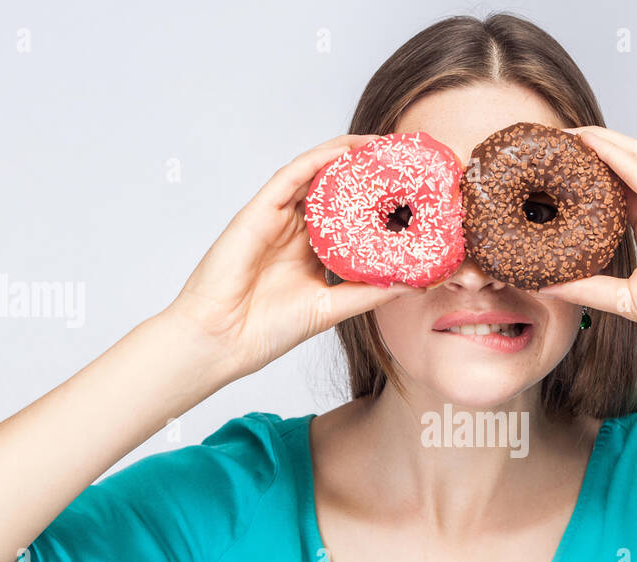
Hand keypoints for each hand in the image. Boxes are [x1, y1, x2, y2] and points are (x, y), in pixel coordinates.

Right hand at [166, 134, 421, 378]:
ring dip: (349, 156)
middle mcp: (294, 230)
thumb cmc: (266, 330)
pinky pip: (294, 174)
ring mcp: (276, 218)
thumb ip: (369, 293)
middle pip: (336, 190)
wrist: (222, 340)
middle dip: (368, 173)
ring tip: (385, 145)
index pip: (349, 218)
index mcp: (310, 253)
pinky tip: (349, 150)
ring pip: (316, 174)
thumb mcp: (332, 309)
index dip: (379, 204)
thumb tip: (415, 283)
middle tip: (406, 160)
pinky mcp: (259, 210)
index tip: (414, 196)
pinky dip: (321, 158)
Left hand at [537, 126, 636, 361]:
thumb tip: (546, 285)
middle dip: (589, 151)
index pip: (615, 193)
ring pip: (632, 157)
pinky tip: (589, 141)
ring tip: (565, 132)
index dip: (586, 180)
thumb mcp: (625, 300)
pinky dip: (613, 152)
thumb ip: (588, 289)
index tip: (552, 175)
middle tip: (553, 145)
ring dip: (599, 141)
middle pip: (623, 167)